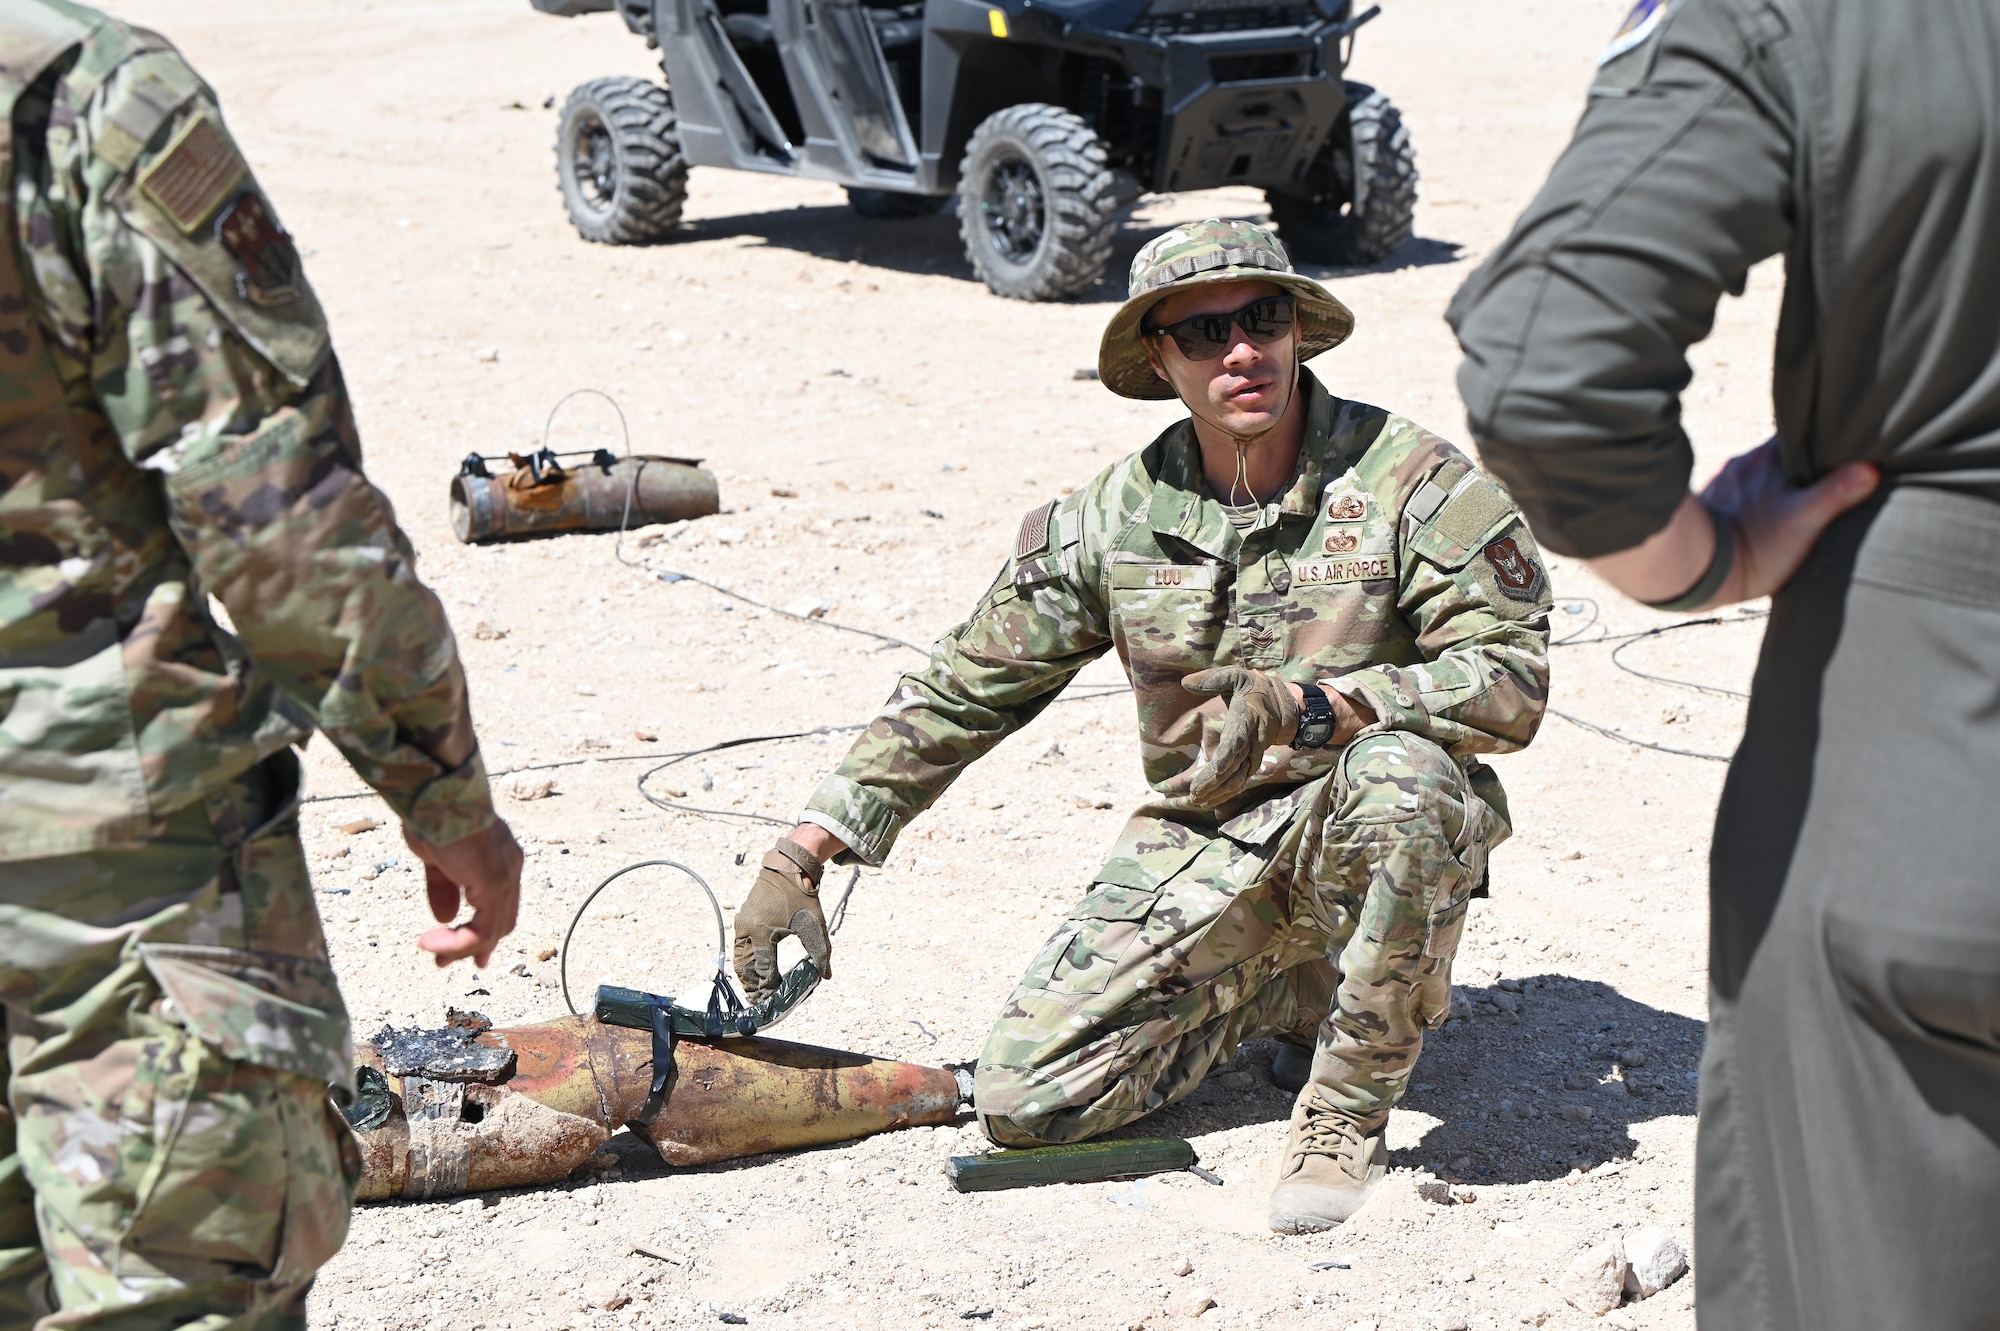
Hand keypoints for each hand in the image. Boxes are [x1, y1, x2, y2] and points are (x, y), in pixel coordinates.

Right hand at [404, 819, 522, 967]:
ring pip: (494, 930)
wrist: (435, 794)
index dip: (484, 929)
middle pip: (502, 921)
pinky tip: (434, 944)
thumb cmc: (433, 816)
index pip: (500, 904)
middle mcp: (511, 867)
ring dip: (462, 949)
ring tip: (436, 957)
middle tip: (448, 962)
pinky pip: (481, 930)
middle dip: (477, 946)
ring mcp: (507, 876)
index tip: (467, 951)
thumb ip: (444, 888)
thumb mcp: (436, 858)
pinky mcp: (494, 884)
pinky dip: (459, 943)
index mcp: (501, 859)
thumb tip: (446, 918)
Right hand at [732, 837, 832, 1002]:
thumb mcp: (814, 925)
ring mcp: (742, 923)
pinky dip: (746, 960)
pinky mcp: (742, 919)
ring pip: (740, 958)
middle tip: (761, 1000)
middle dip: (753, 986)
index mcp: (762, 933)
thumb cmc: (802, 895)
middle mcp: (747, 930)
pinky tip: (756, 968)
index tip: (774, 998)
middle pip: (745, 967)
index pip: (763, 969)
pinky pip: (740, 946)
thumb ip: (820, 952)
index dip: (768, 987)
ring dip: (747, 974)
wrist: (788, 867)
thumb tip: (826, 975)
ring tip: (757, 989)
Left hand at [1183, 666, 1299, 805]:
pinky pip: (1241, 779)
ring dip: (1220, 791)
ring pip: (1239, 777)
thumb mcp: (1236, 675)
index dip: (1227, 757)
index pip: (1237, 741)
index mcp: (1247, 719)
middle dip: (1216, 782)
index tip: (1214, 770)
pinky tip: (1210, 800)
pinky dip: (1227, 791)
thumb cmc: (1254, 687)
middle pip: (1236, 765)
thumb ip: (1212, 679)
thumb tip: (1184, 683)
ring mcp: (1255, 752)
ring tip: (1198, 801)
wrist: (1286, 703)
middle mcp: (1253, 739)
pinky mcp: (1253, 760)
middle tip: (1195, 794)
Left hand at [1701, 440, 1879, 602]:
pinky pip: (1739, 495)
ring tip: (1794, 500)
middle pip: (1781, 455)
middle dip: (1801, 465)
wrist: (1692, 569)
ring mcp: (1724, 483)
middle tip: (1824, 478)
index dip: (1825, 440)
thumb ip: (1836, 493)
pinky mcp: (1711, 505)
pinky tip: (1762, 516)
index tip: (1842, 447)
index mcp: (1767, 457)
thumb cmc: (1753, 545)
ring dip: (1775, 484)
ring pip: (1759, 475)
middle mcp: (1743, 464)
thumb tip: (1870, 468)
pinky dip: (1753, 501)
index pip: (1802, 434)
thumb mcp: (1803, 520)